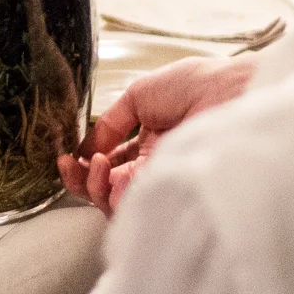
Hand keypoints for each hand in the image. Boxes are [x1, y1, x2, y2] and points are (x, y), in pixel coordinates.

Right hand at [61, 54, 258, 216]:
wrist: (227, 93)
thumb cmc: (194, 85)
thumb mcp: (139, 95)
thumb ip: (109, 123)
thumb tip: (84, 149)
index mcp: (147, 143)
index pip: (107, 165)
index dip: (82, 165)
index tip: (66, 157)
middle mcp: (152, 167)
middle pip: (105, 189)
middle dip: (80, 181)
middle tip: (71, 167)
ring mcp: (161, 182)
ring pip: (115, 204)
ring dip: (93, 187)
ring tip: (95, 164)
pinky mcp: (170, 195)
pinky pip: (134, 208)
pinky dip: (114, 195)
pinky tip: (113, 174)